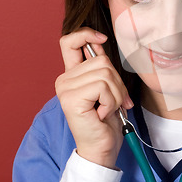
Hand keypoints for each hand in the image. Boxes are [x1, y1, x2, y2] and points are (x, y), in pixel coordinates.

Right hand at [55, 27, 133, 168]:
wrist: (102, 147)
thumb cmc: (106, 121)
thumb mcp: (108, 89)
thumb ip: (102, 68)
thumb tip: (101, 43)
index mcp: (72, 75)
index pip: (69, 42)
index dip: (86, 34)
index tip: (102, 38)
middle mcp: (64, 79)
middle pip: (102, 61)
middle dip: (117, 82)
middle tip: (116, 102)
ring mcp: (65, 89)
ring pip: (105, 73)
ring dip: (115, 94)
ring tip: (108, 108)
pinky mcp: (71, 98)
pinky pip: (102, 87)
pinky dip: (110, 101)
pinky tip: (101, 113)